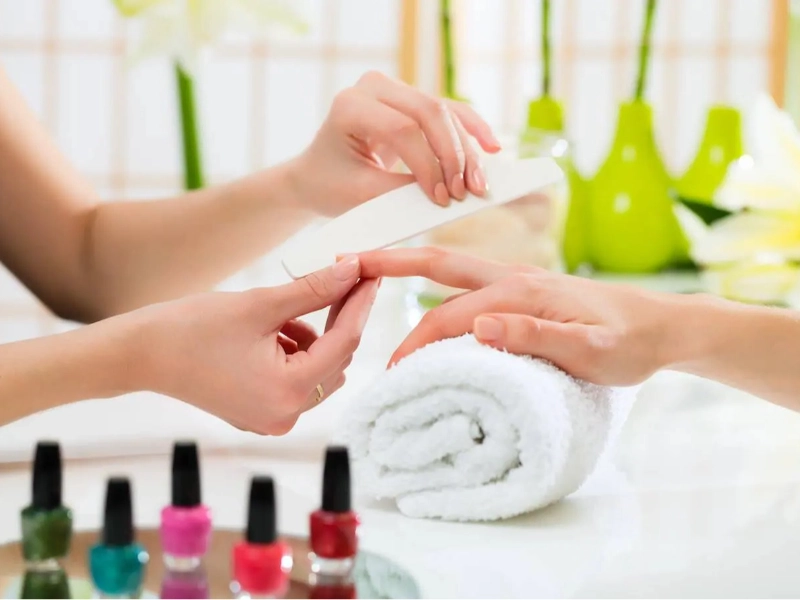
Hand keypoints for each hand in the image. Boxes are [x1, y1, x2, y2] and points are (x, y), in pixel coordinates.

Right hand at [134, 256, 377, 434]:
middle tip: (337, 279)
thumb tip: (352, 269)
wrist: (139, 354)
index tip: (371, 273)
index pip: (344, 342)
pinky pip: (298, 379)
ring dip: (313, 336)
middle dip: (336, 318)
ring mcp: (273, 418)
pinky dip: (295, 352)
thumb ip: (314, 289)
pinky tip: (271, 331)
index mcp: (287, 393)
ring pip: (320, 369)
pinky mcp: (261, 413)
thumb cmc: (189, 328)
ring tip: (280, 314)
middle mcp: (285, 415)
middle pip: (336, 359)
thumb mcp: (259, 304)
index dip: (360, 303)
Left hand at [292, 71, 501, 216]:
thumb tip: (448, 192)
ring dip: (467, 149)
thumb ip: (400, 192)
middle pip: (429, 113)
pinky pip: (450, 111)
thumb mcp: (360, 195)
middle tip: (467, 191)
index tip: (442, 198)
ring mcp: (395, 90)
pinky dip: (472, 130)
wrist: (318, 174)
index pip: (402, 129)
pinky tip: (492, 148)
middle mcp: (373, 88)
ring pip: (444, 113)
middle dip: (454, 155)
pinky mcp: (412, 101)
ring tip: (480, 183)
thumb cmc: (332, 185)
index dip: (428, 164)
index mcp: (350, 106)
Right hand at [358, 248, 687, 385]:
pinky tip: (431, 294)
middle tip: (351, 264)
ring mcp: (517, 280)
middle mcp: (512, 278)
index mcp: (521, 293)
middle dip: (393, 263)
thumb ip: (536, 334)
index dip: (416, 343)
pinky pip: (471, 282)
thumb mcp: (589, 350)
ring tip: (375, 272)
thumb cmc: (627, 343)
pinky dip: (440, 284)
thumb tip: (481, 325)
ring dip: (411, 269)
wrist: (661, 326)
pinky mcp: (524, 288)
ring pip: (452, 271)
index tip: (392, 370)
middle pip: (440, 266)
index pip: (451, 316)